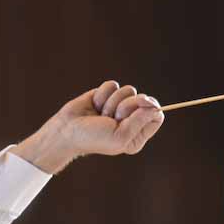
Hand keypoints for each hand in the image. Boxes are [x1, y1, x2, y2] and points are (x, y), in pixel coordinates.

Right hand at [12, 80, 164, 172]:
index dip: (150, 109)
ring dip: (112, 101)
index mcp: (138, 134)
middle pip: (145, 100)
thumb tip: (154, 105)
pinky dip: (102, 94)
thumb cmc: (93, 138)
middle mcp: (131, 120)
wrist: (66, 131)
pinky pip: (112, 85)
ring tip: (100, 114)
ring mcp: (118, 106)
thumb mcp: (120, 136)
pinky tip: (94, 106)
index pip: (157, 116)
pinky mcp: (106, 95)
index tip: (141, 107)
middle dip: (127, 105)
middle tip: (112, 118)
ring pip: (128, 90)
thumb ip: (140, 121)